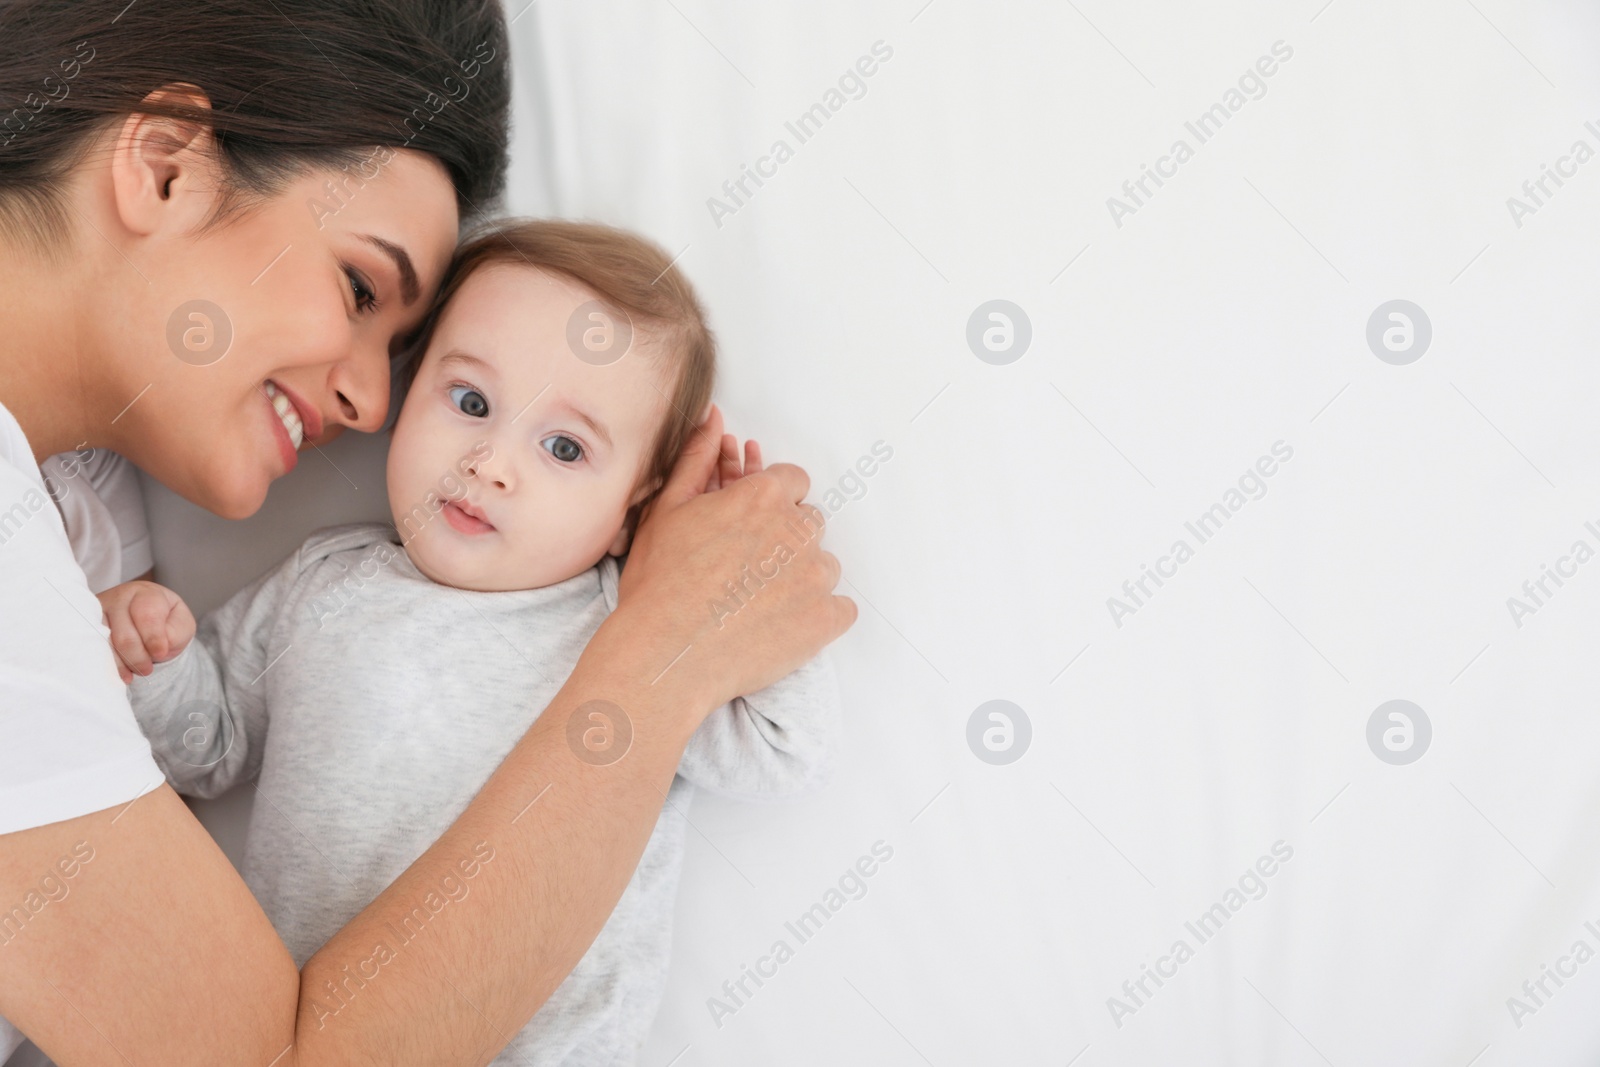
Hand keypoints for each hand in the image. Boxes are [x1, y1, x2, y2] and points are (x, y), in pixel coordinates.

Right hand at [97, 580, 195, 683]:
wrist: (147, 617)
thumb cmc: (166, 620)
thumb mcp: (181, 624)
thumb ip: (174, 634)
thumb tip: (156, 649)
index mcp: (146, 593)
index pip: (147, 616)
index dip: (154, 639)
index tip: (161, 653)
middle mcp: (119, 599)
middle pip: (125, 636)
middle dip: (139, 658)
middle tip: (148, 668)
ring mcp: (99, 613)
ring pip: (106, 645)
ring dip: (125, 664)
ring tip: (138, 671)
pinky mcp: (86, 628)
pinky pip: (93, 651)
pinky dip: (110, 666)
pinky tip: (123, 675)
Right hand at [617, 405, 854, 710]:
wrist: (665, 655)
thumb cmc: (659, 583)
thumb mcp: (667, 510)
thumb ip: (697, 459)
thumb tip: (713, 419)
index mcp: (762, 496)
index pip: (792, 482)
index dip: (770, 504)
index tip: (750, 530)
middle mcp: (797, 530)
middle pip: (809, 524)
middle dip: (786, 541)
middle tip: (747, 572)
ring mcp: (816, 576)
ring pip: (825, 566)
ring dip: (803, 578)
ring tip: (760, 604)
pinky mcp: (826, 619)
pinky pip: (841, 610)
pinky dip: (821, 617)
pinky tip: (785, 627)